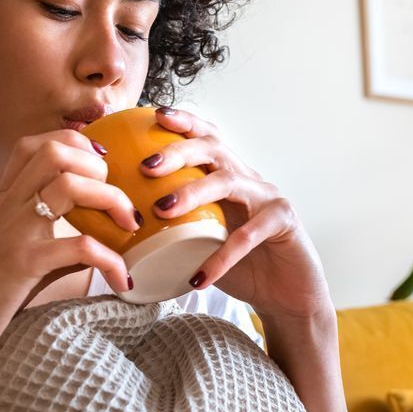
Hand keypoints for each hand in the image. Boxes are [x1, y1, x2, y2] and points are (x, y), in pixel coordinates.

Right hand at [0, 129, 141, 373]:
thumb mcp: (15, 255)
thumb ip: (50, 239)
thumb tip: (97, 243)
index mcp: (5, 201)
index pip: (36, 145)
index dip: (76, 146)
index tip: (102, 172)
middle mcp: (8, 207)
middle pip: (55, 152)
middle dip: (98, 167)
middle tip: (115, 201)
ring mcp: (14, 233)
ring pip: (70, 186)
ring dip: (112, 200)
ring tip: (128, 226)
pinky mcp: (22, 265)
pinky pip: (81, 248)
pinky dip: (112, 261)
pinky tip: (120, 280)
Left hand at [140, 106, 332, 322]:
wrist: (288, 296)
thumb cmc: (242, 269)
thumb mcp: (203, 244)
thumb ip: (175, 231)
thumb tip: (124, 232)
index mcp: (229, 178)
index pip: (207, 139)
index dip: (185, 123)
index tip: (155, 115)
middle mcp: (250, 181)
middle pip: (214, 150)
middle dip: (179, 152)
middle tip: (147, 166)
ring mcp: (269, 199)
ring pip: (228, 183)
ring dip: (193, 192)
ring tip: (162, 209)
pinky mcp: (283, 223)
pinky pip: (247, 237)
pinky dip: (221, 258)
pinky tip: (198, 277)